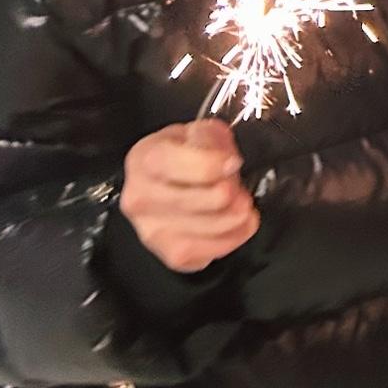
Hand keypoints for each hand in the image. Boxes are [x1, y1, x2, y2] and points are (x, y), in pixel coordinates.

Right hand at [119, 120, 259, 273]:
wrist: (168, 176)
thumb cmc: (187, 150)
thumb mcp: (200, 131)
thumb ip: (212, 142)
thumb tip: (227, 164)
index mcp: (144, 158)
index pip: (171, 164)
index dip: (208, 165)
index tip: (234, 162)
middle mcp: (139, 198)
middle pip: (188, 202)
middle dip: (225, 197)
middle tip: (243, 192)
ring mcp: (148, 229)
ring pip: (192, 235)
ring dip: (230, 224)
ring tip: (247, 210)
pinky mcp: (164, 252)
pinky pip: (197, 256)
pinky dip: (226, 244)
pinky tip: (239, 228)